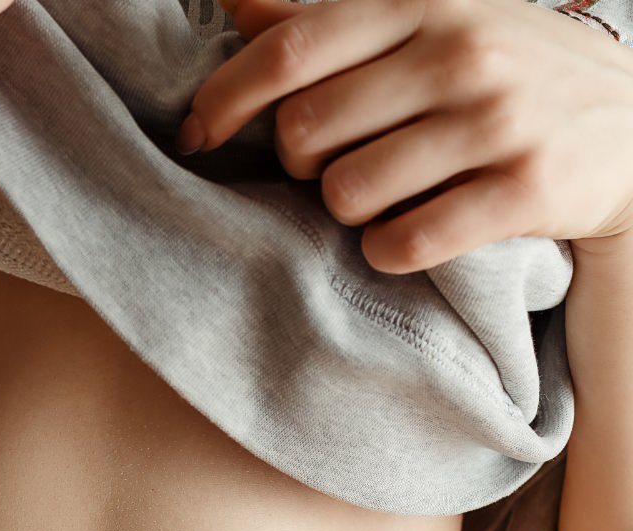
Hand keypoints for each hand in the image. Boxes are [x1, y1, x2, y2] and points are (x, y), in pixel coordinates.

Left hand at [182, 0, 632, 273]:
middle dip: (297, 164)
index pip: (291, 48)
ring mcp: (496, 119)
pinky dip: (386, 250)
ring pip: (347, 192)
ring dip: (344, 212)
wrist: (624, 130)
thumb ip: (331, 18)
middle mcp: (461, 49)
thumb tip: (237, 1)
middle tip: (328, 168)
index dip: (225, 97)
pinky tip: (404, 235)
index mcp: (425, 2)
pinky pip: (403, 242)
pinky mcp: (523, 189)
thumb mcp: (426, 24)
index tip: (195, 133)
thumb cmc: (499, 77)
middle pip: (307, 130)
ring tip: (380, 197)